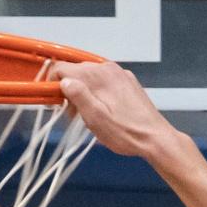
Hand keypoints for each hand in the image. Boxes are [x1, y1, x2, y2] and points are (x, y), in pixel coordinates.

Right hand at [50, 61, 172, 158]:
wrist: (154, 137)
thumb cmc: (123, 132)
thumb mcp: (95, 118)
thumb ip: (78, 96)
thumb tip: (64, 81)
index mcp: (96, 76)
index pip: (63, 69)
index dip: (52, 84)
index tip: (52, 102)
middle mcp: (107, 68)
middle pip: (76, 72)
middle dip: (68, 90)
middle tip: (71, 115)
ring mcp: (119, 73)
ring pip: (90, 76)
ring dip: (83, 92)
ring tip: (87, 115)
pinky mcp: (128, 81)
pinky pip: (104, 80)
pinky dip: (97, 91)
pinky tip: (103, 109)